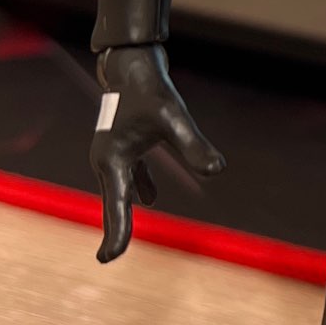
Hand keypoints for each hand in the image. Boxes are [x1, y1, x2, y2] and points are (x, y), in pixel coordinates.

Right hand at [91, 44, 224, 262]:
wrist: (134, 64)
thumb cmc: (152, 89)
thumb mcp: (175, 119)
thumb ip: (195, 145)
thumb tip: (218, 170)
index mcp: (112, 159)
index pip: (116, 205)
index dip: (116, 233)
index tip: (107, 260)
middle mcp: (107, 159)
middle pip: (114, 202)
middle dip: (115, 229)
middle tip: (107, 259)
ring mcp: (114, 152)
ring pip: (120, 190)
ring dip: (123, 212)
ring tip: (121, 238)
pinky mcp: (125, 144)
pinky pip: (130, 174)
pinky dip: (139, 187)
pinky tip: (151, 200)